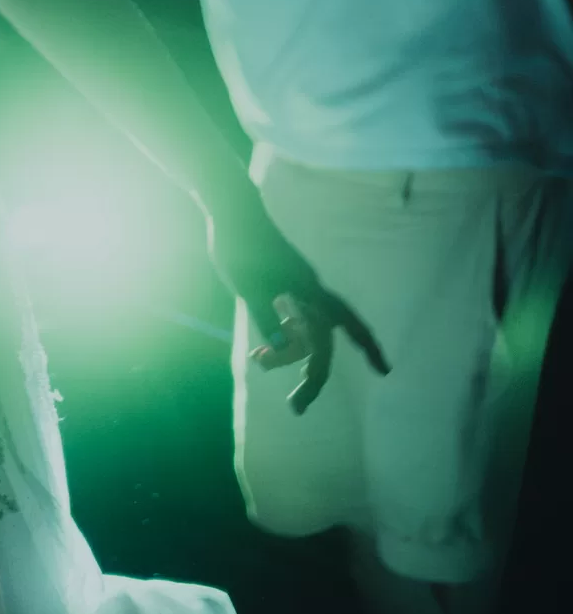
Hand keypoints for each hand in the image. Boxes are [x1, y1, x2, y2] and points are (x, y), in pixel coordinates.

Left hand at [205, 178, 388, 414]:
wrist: (230, 208)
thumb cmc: (238, 245)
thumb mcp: (246, 285)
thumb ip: (263, 316)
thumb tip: (281, 350)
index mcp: (306, 291)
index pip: (337, 331)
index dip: (361, 352)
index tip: (384, 372)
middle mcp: (309, 291)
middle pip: (321, 342)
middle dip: (312, 376)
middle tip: (297, 406)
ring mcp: (298, 286)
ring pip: (306, 332)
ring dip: (291, 356)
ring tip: (261, 363)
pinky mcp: (284, 282)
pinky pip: (293, 320)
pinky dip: (283, 337)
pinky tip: (261, 349)